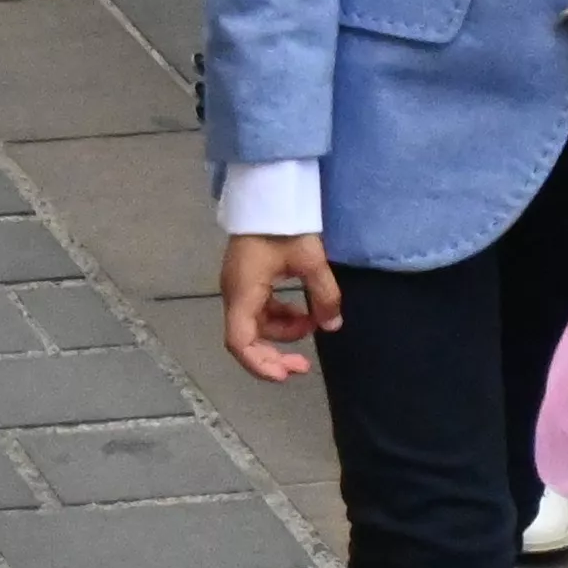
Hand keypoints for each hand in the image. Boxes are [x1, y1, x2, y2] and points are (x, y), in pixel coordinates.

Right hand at [221, 230, 341, 382]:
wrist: (267, 192)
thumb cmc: (284, 225)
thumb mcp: (311, 260)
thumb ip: (324, 296)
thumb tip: (332, 325)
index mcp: (243, 293)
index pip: (240, 342)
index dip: (260, 365)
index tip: (287, 374)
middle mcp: (235, 294)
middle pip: (247, 339)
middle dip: (274, 356)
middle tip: (304, 366)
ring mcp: (239, 286)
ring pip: (255, 326)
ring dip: (283, 333)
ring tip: (312, 324)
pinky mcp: (247, 279)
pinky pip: (260, 310)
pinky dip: (280, 317)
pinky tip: (302, 312)